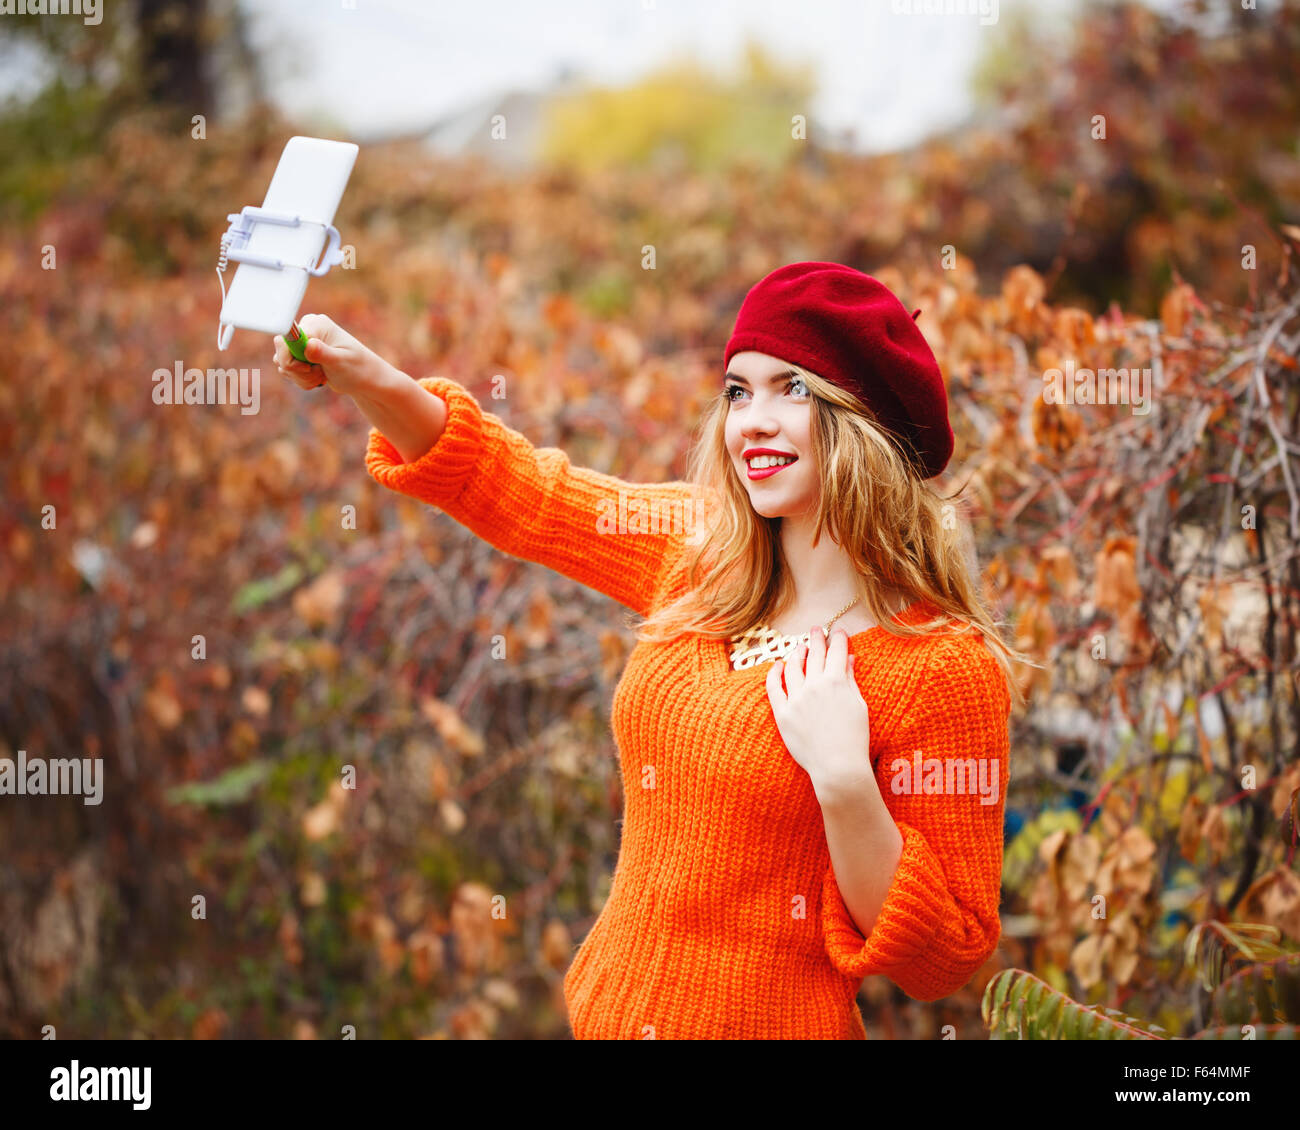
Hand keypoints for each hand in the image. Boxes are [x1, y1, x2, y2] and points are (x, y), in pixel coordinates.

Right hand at [272, 312, 383, 397]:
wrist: (365, 380)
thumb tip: (308, 344)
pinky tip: (319, 378)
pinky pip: (288, 370)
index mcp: (316, 324)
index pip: (286, 340)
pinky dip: (301, 379)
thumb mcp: (340, 362)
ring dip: (301, 377)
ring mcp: (303, 342)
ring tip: (321, 377)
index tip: (309, 368)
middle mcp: (307, 329)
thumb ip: (322, 353)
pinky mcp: (301, 355)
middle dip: (297, 371)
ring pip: (283, 364)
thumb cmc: (358, 369)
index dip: (291, 359)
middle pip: (280, 352)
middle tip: (319, 375)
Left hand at [765, 626, 874, 796]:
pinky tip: (777, 665)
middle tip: (817, 629)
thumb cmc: (854, 738)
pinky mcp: (783, 713)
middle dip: (817, 639)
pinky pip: (774, 688)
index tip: (838, 632)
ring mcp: (796, 699)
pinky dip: (774, 674)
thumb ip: (850, 680)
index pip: (836, 652)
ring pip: (793, 667)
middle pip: (814, 654)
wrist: (838, 766)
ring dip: (797, 653)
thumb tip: (849, 659)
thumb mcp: (858, 705)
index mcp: (836, 682)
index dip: (838, 639)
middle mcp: (814, 686)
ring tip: (800, 647)